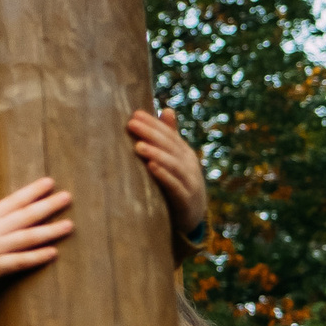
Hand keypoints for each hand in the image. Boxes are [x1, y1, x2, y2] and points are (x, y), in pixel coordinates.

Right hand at [0, 178, 74, 282]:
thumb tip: (0, 220)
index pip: (14, 200)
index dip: (33, 191)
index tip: (50, 182)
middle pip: (26, 215)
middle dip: (48, 205)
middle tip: (68, 197)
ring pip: (27, 237)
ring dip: (49, 231)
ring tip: (69, 225)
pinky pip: (18, 261)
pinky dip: (36, 256)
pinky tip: (53, 252)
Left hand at [128, 108, 208, 234]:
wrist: (193, 216)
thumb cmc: (179, 183)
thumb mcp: (175, 159)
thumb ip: (170, 137)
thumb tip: (166, 109)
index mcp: (184, 153)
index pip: (168, 134)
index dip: (153, 124)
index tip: (135, 114)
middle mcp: (188, 164)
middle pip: (170, 146)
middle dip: (151, 134)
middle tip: (131, 124)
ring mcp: (189, 182)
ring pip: (173, 165)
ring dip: (156, 154)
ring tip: (138, 146)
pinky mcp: (186, 200)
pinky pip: (175, 186)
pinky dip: (164, 176)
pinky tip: (151, 167)